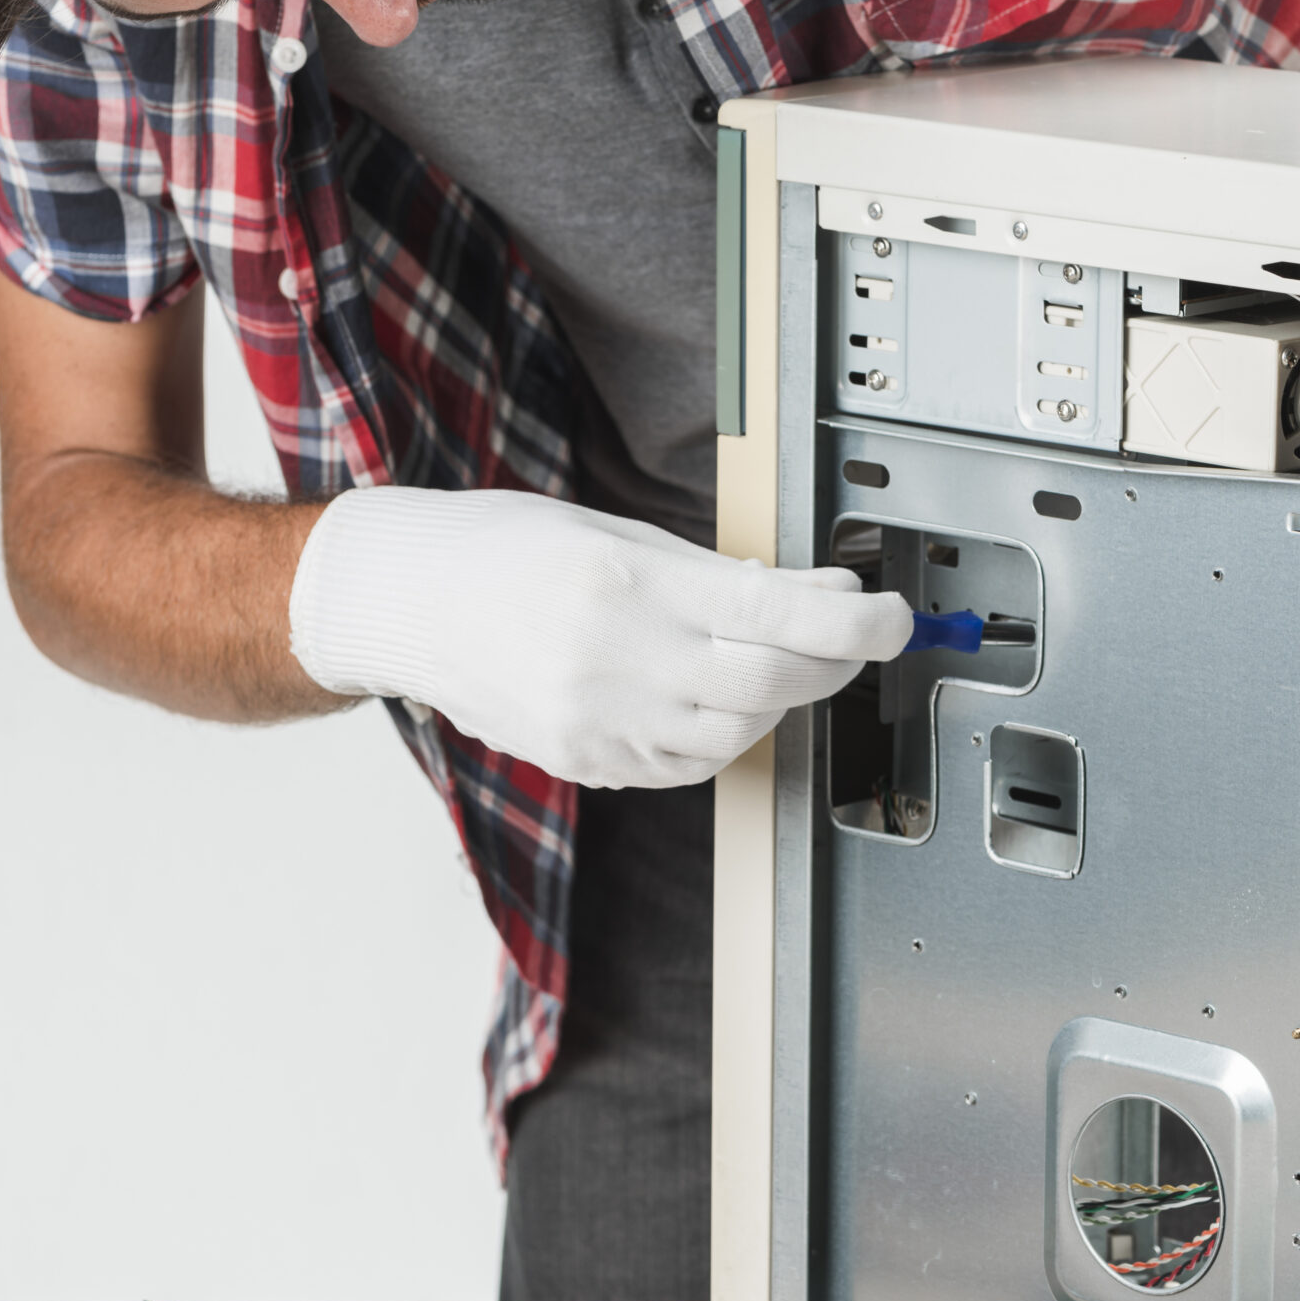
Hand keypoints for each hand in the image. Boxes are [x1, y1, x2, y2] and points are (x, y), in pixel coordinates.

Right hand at [288, 487, 912, 787]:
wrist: (406, 602)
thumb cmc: (504, 550)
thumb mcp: (617, 534)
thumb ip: (717, 573)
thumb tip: (816, 598)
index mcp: (627, 585)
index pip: (778, 615)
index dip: (856, 624)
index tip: (893, 618)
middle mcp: (613, 660)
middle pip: (770, 686)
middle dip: (830, 665)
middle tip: (848, 639)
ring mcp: (598, 722)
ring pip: (738, 734)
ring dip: (777, 700)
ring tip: (766, 658)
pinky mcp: (586, 761)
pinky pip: (688, 766)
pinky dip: (723, 736)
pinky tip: (713, 699)